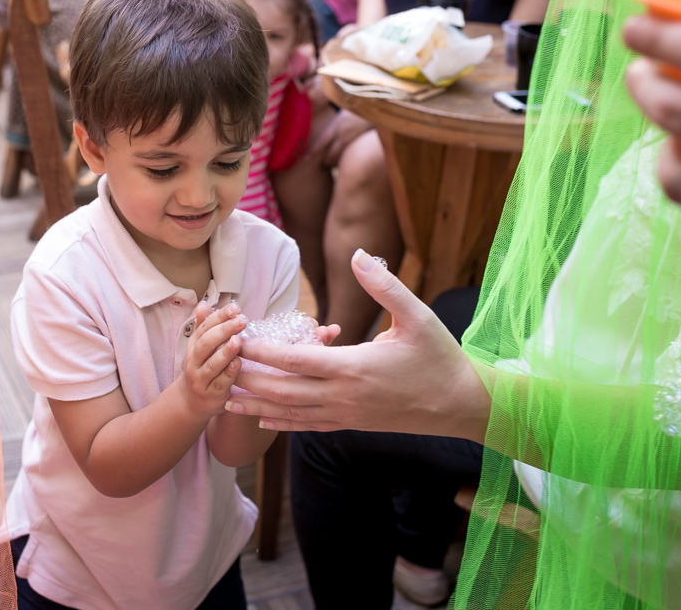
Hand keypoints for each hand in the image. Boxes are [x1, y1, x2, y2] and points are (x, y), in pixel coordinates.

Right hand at [179, 302, 246, 418]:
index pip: (204, 328)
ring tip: (238, 340)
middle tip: (241, 320)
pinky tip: (239, 364)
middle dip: (223, 330)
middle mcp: (194, 362)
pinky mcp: (211, 395)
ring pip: (212, 365)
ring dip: (225, 352)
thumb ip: (204, 327)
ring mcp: (201, 380)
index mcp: (193, 346)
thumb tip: (204, 305)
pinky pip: (220, 383)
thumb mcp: (200, 348)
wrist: (192, 402)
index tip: (234, 308)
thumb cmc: (202, 369)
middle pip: (206, 344)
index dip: (218, 317)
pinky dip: (229, 373)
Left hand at [225, 249, 490, 439]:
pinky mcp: (352, 424)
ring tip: (224, 397)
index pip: (296, 361)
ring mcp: (347, 414)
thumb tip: (359, 253)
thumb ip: (385, 285)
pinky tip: (263, 419)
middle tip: (218, 366)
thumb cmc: (441, 358)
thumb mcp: (418, 315)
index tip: (236, 339)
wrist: (462, 405)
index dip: (262, 352)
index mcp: (354, 368)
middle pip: (283, 391)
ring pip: (291, 414)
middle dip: (248, 379)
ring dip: (256, 405)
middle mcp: (344, 396)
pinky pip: (309, 426)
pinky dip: (282, 422)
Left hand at [308, 109, 370, 167]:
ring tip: (334, 164)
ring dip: (336, 162)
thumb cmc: (356, 108)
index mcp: (335, 127)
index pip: (321, 142)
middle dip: (326, 161)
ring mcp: (352, 141)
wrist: (373, 108)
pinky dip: (347, 160)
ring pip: (341, 158)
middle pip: (330, 155)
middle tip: (324, 164)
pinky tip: (347, 160)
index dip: (312, 151)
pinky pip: (350, 156)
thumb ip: (333, 120)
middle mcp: (342, 136)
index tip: (304, 159)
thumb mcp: (341, 112)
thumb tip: (319, 110)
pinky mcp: (360, 145)